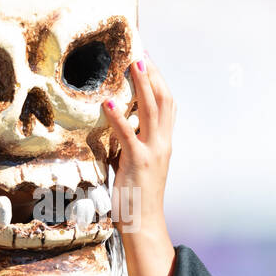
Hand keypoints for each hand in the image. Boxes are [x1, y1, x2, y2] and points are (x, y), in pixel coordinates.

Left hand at [102, 53, 176, 275]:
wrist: (144, 225)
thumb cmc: (136, 197)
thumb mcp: (135, 163)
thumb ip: (130, 142)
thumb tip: (117, 124)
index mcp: (163, 143)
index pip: (166, 104)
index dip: (158, 80)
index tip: (147, 59)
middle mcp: (162, 143)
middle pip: (164, 99)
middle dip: (153, 73)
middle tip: (141, 51)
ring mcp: (152, 152)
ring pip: (152, 110)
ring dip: (142, 84)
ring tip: (132, 64)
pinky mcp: (137, 163)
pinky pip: (128, 134)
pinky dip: (119, 115)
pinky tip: (109, 101)